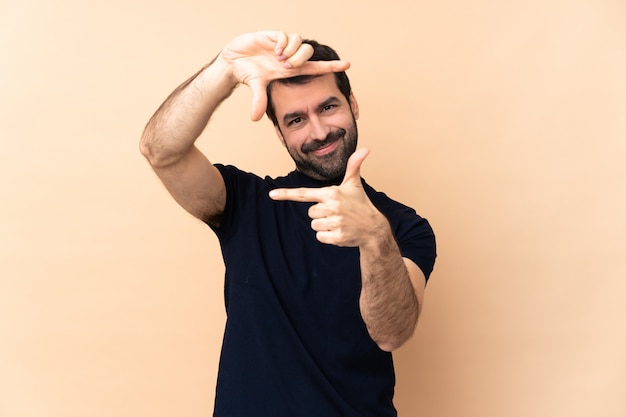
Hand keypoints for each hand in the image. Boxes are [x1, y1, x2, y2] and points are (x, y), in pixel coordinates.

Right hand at [220, 31, 350, 120]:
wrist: (233, 61)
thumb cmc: (248, 73)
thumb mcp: (255, 87)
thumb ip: (259, 101)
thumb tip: (254, 118)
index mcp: (291, 70)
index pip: (316, 67)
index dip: (331, 66)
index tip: (347, 65)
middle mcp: (290, 57)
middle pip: (308, 53)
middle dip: (299, 60)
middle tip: (286, 66)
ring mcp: (283, 46)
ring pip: (300, 43)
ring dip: (290, 51)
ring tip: (278, 58)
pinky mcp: (274, 36)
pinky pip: (286, 36)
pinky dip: (282, 43)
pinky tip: (273, 50)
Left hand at [269, 149, 387, 246]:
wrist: (373, 228)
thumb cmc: (360, 203)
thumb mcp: (354, 185)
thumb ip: (354, 166)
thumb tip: (365, 148)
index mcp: (331, 193)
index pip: (304, 194)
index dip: (287, 194)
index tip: (272, 195)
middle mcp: (332, 207)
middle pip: (310, 213)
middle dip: (321, 214)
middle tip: (337, 212)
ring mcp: (335, 222)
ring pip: (314, 226)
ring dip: (324, 226)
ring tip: (339, 222)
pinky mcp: (337, 237)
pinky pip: (320, 237)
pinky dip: (328, 237)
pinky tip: (340, 232)